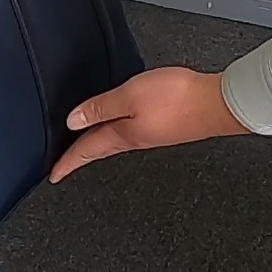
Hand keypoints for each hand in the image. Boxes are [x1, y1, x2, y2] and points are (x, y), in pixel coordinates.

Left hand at [49, 67, 251, 183]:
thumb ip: (100, 108)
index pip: (86, 151)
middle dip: (80, 155)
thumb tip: (72, 121)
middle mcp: (136, 139)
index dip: (67, 162)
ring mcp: (152, 133)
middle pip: (100, 148)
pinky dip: (118, 129)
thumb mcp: (128, 97)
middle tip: (66, 163)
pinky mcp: (166, 125)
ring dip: (98, 142)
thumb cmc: (176, 99)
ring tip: (86, 144)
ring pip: (116, 140)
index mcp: (122, 136)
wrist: (217, 103)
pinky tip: (121, 123)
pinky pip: (132, 130)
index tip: (53, 174)